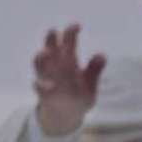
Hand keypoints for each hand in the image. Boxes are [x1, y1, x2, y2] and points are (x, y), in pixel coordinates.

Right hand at [31, 23, 104, 137]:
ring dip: (41, 58)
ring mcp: (47, 78)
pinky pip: (39, 86)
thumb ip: (94, 70)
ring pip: (39, 64)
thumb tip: (102, 56)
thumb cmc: (78, 94)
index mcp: (67, 60)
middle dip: (51, 40)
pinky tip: (48, 85)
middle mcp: (55, 66)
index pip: (68, 43)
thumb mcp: (89, 83)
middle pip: (50, 49)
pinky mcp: (43, 93)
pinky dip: (42, 85)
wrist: (66, 116)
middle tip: (53, 30)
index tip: (77, 25)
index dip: (70, 33)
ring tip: (46, 53)